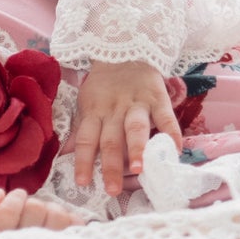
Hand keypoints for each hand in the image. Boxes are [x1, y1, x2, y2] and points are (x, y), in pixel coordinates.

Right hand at [0, 187, 85, 231]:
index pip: (5, 213)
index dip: (13, 200)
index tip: (16, 198)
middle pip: (35, 207)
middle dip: (33, 206)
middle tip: (31, 215)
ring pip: (57, 214)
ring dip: (52, 212)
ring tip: (45, 223)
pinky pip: (74, 222)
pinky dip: (69, 221)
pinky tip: (60, 231)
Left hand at [71, 60, 182, 195]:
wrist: (125, 49)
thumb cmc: (104, 86)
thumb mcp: (87, 104)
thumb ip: (82, 130)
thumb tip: (64, 156)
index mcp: (94, 112)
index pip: (86, 140)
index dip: (84, 161)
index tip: (83, 183)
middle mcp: (114, 110)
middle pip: (111, 140)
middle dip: (111, 166)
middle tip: (112, 189)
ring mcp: (136, 104)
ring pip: (135, 129)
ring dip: (137, 149)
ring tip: (139, 170)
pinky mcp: (157, 98)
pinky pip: (165, 116)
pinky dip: (171, 132)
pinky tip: (175, 150)